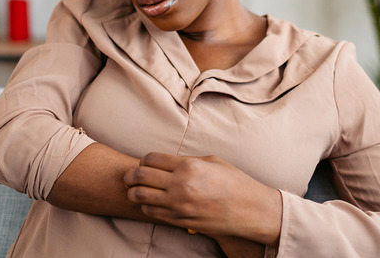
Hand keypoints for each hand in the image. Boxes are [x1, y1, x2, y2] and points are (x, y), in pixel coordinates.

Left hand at [123, 152, 281, 245]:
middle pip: (140, 176)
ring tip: (135, 190)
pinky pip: (152, 212)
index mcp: (188, 166)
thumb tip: (167, 162)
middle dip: (130, 175)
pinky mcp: (180, 220)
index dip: (144, 160)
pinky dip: (146, 206)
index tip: (145, 162)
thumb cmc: (234, 182)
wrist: (250, 210)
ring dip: (134, 192)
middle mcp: (180, 185)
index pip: (151, 159)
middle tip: (129, 176)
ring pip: (140, 196)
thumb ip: (187, 160)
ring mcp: (179, 205)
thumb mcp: (212, 161)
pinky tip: (151, 202)